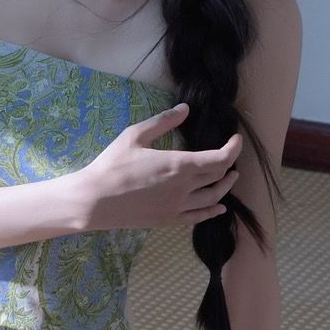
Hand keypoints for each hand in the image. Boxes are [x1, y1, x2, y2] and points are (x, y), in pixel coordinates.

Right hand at [75, 102, 243, 232]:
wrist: (94, 201)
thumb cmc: (112, 165)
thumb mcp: (135, 135)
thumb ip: (163, 122)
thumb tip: (185, 109)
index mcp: (179, 165)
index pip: (220, 158)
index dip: (233, 148)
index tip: (236, 139)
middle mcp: (184, 188)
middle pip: (218, 176)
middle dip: (228, 164)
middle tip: (229, 154)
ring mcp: (178, 207)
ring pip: (213, 197)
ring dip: (225, 186)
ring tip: (231, 177)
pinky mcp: (169, 220)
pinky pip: (199, 217)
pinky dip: (213, 211)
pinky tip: (219, 207)